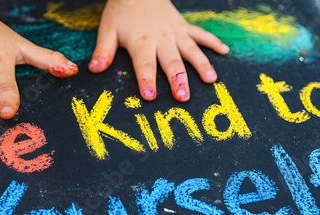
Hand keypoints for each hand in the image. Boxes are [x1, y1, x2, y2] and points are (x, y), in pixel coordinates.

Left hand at [89, 0, 228, 101]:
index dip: (146, 80)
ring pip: (191, 50)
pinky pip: (201, 34)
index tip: (150, 96)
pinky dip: (214, 42)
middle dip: (178, 80)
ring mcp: (176, 33)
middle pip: (171, 62)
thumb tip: (94, 70)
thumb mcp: (107, 30)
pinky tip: (225, 51)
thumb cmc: (122, 11)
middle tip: (183, 97)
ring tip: (211, 80)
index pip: (144, 65)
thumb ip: (102, 51)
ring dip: (202, 65)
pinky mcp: (184, 27)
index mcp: (142, 42)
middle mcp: (162, 39)